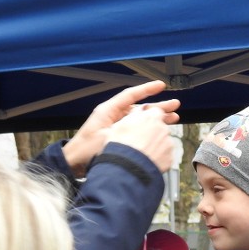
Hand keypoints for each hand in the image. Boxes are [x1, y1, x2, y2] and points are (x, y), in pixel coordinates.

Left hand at [62, 80, 179, 175]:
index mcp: (108, 111)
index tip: (161, 85)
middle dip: (158, 106)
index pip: (131, 95)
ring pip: (140, 119)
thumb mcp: (106, 137)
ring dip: (155, 119)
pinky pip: (135, 130)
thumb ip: (125, 129)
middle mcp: (112, 116)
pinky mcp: (116, 137)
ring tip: (173, 118)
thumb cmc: (84, 151)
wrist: (73, 164)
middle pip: (139, 107)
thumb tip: (143, 123)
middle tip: (175, 105)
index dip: (147, 89)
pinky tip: (158, 133)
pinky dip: (147, 130)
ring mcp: (115, 127)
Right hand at [106, 106, 174, 172]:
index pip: (156, 111)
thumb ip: (131, 116)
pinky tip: (147, 162)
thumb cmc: (120, 146)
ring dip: (155, 146)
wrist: (127, 167)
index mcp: (151, 117)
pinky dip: (158, 158)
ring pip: (163, 142)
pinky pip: (165, 156)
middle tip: (140, 141)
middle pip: (160, 128)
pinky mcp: (169, 158)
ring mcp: (168, 143)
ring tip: (142, 154)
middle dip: (153, 133)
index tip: (144, 123)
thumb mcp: (119, 125)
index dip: (149, 118)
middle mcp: (163, 128)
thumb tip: (136, 112)